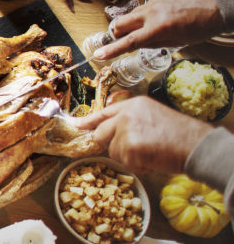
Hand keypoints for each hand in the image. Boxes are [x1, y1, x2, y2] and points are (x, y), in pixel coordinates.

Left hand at [75, 96, 212, 173]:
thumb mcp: (153, 116)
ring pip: (114, 152)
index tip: (75, 125)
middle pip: (101, 134)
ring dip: (129, 158)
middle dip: (112, 145)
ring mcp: (125, 130)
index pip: (103, 113)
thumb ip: (131, 121)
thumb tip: (112, 132)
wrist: (196, 145)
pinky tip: (152, 159)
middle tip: (133, 149)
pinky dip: (138, 166)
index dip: (88, 121)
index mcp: (132, 105)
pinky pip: (125, 163)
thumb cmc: (180, 134)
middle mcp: (125, 115)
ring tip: (150, 152)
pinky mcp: (129, 147)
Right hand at [94, 0, 224, 60]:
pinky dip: (146, 16)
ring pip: (132, 15)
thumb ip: (153, 42)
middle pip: (121, 23)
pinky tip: (161, 18)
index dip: (112, 49)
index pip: (129, 41)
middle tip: (122, 39)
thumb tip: (136, 43)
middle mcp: (151, 13)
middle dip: (117, 32)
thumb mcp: (177, 41)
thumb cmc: (201, 27)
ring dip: (133, 24)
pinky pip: (144, 8)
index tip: (99, 54)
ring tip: (148, 29)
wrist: (216, 5)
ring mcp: (153, 2)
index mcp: (157, 28)